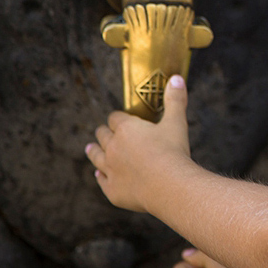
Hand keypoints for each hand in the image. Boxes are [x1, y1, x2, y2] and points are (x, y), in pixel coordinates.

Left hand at [85, 74, 191, 213]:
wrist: (170, 186)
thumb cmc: (174, 152)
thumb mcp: (176, 122)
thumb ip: (175, 100)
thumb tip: (176, 78)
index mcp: (126, 129)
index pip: (115, 118)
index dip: (118, 118)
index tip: (122, 120)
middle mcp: (113, 147)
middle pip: (102, 135)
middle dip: (104, 133)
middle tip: (105, 133)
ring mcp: (110, 169)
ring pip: (95, 156)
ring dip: (93, 151)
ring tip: (90, 148)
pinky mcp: (112, 190)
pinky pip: (101, 180)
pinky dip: (100, 176)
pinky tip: (99, 175)